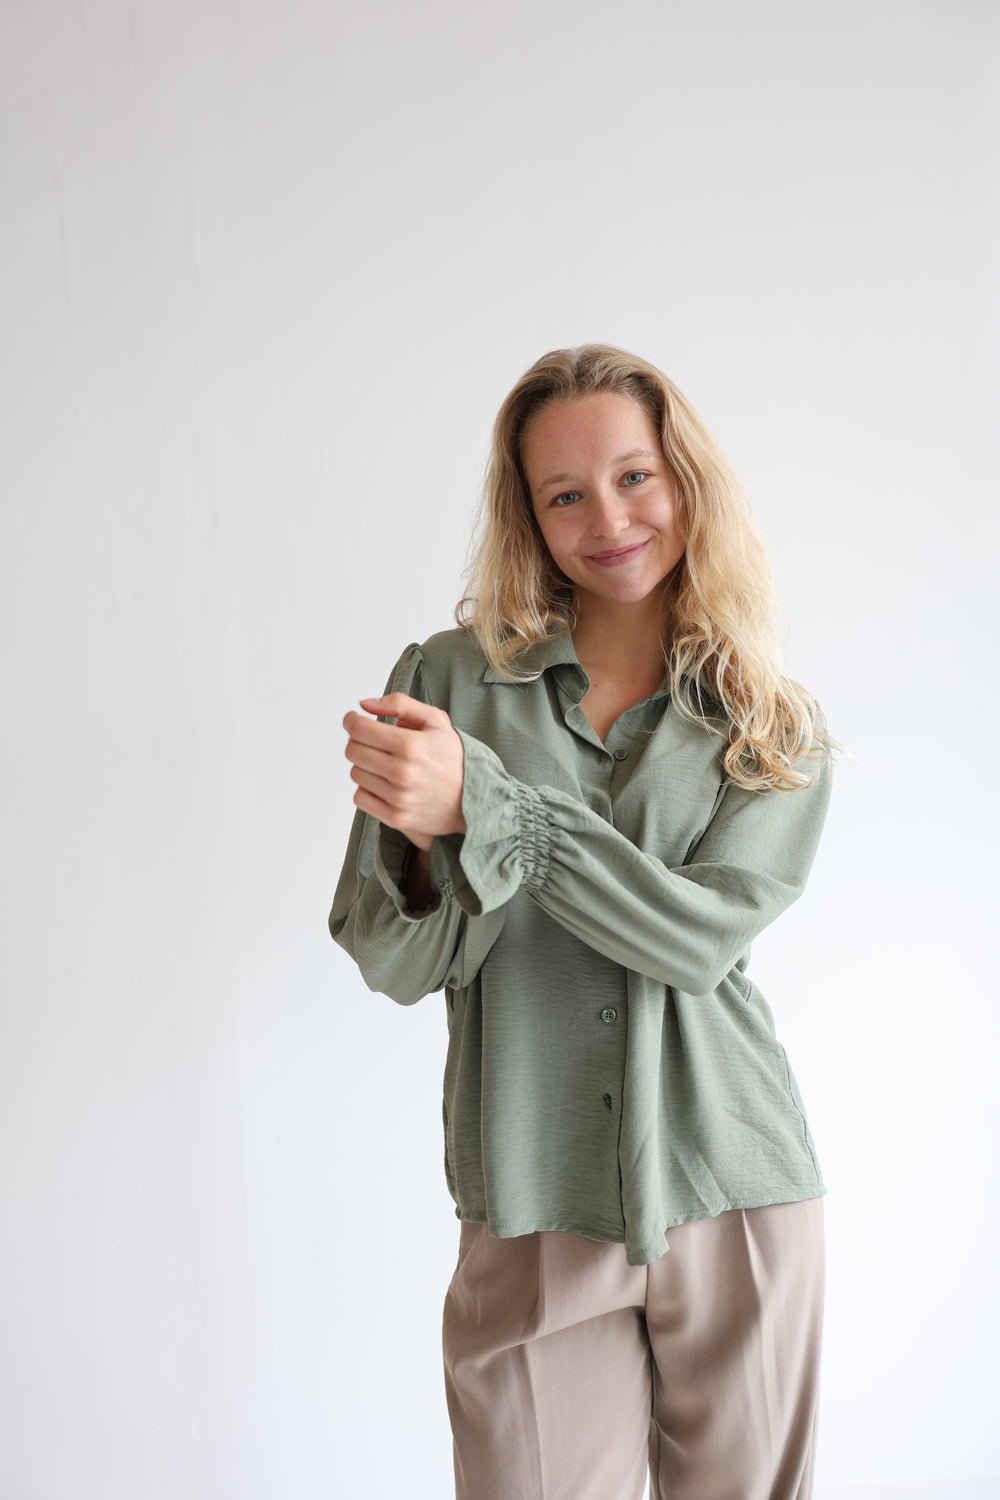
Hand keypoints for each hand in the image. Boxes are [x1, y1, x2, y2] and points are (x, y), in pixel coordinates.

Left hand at [343, 693, 467, 849]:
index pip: (359, 730)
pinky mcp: (396, 817)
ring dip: (364, 765)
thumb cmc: (453, 757)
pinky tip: (384, 782)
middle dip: (358, 741)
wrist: (475, 799)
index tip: (353, 720)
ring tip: (384, 763)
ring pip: (355, 773)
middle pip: (353, 751)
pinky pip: (360, 798)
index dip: (351, 721)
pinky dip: (367, 789)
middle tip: (372, 741)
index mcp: (411, 745)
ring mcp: (399, 797)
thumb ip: (399, 704)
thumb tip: (364, 705)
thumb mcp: (435, 720)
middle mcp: (402, 772)